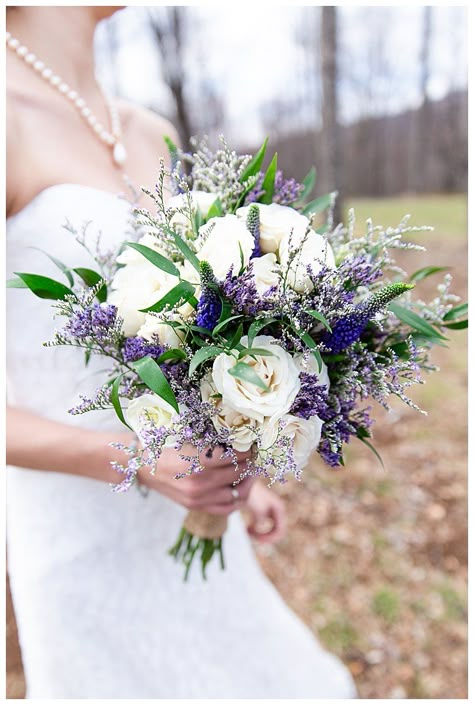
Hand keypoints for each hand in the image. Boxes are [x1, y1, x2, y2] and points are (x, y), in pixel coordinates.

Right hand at [137, 444, 254, 515]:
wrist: (140, 465)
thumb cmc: (164, 446)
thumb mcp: (188, 441)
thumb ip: (212, 446)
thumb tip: (239, 444)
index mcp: (197, 462)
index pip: (234, 458)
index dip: (246, 451)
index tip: (251, 445)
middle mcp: (199, 483)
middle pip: (237, 474)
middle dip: (249, 464)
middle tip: (253, 456)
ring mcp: (198, 498)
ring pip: (236, 494)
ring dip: (246, 482)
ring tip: (249, 472)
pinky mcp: (195, 506)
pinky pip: (226, 508)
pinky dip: (237, 500)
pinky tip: (240, 489)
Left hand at [245, 480, 286, 543]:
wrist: (241, 481)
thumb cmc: (251, 493)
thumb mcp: (258, 508)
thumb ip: (262, 520)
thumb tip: (261, 526)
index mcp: (279, 509)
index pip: (280, 531)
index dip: (269, 538)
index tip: (255, 537)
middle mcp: (277, 510)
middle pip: (276, 532)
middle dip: (264, 536)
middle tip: (251, 535)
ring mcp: (269, 511)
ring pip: (269, 530)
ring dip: (260, 534)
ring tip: (248, 531)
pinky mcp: (260, 511)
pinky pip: (262, 526)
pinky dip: (255, 530)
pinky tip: (246, 527)